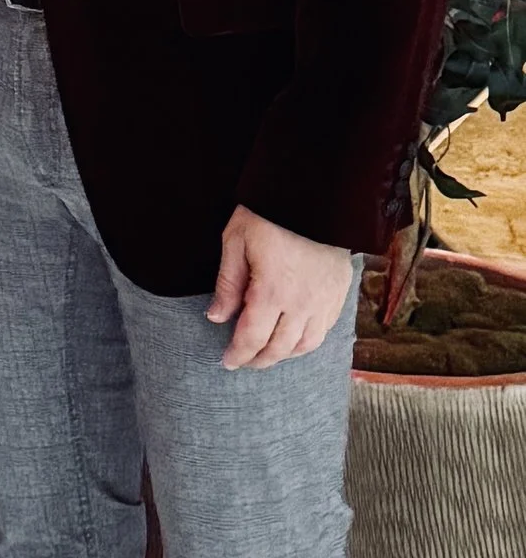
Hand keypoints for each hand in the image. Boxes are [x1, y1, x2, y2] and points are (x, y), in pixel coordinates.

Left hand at [205, 206, 353, 370]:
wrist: (317, 196)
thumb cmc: (269, 215)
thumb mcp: (236, 241)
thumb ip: (228, 284)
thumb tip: (216, 317)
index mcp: (271, 291)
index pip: (252, 337)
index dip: (238, 354)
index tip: (227, 362)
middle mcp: (302, 303)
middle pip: (279, 348)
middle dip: (259, 360)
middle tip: (243, 362)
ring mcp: (325, 301)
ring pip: (306, 345)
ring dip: (284, 355)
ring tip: (267, 355)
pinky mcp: (340, 294)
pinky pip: (325, 330)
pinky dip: (307, 342)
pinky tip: (294, 340)